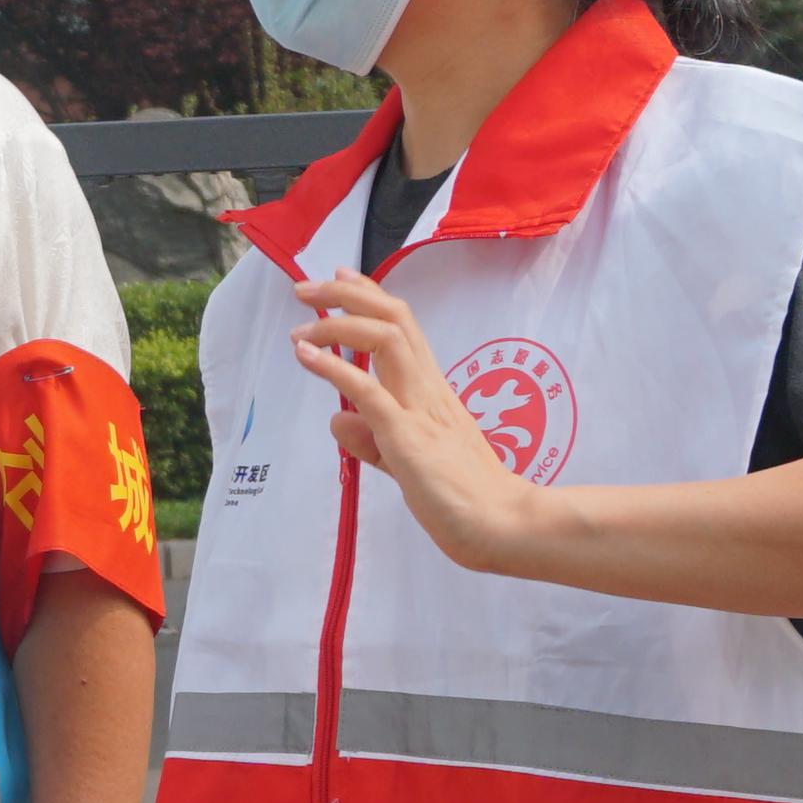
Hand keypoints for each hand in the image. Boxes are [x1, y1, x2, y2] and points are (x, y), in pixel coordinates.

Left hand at [289, 271, 549, 575]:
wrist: (501, 524)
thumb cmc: (461, 496)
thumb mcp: (405, 460)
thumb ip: (371, 439)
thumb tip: (337, 418)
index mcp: (432, 390)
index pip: (403, 328)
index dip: (369, 298)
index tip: (340, 278)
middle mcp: (428, 389)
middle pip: (393, 318)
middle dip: (347, 294)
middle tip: (307, 288)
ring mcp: (419, 408)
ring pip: (383, 339)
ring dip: (336, 325)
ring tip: (300, 327)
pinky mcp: (407, 436)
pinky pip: (369, 391)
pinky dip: (333, 368)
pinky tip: (305, 355)